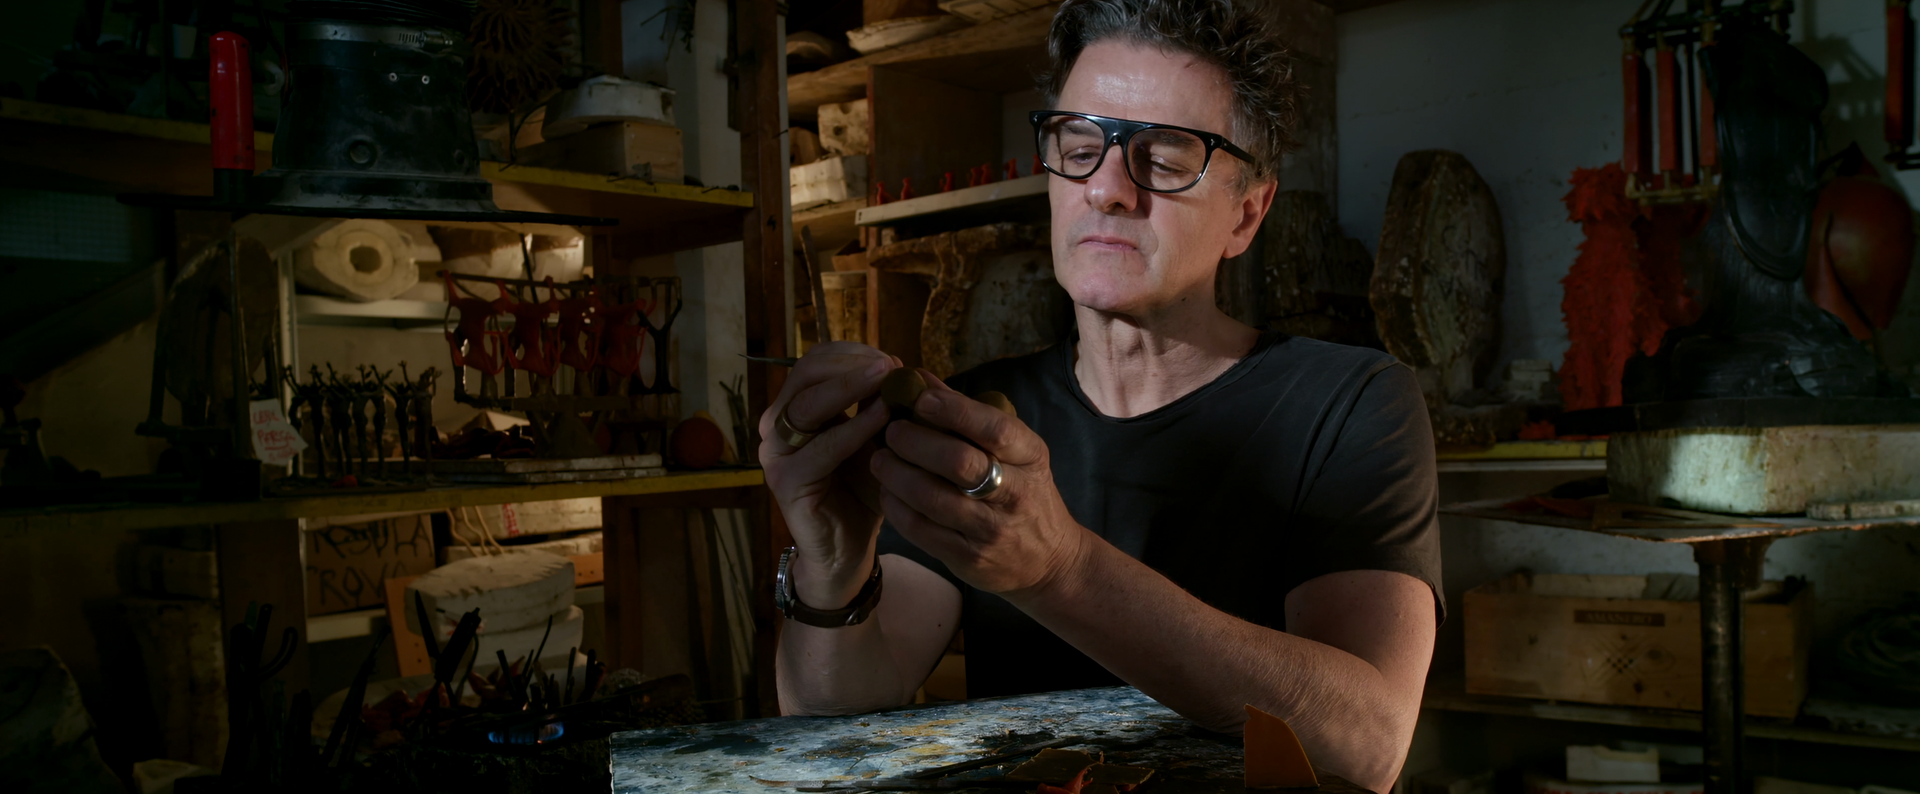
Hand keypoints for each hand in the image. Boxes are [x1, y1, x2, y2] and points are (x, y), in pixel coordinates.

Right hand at [758, 342, 897, 607]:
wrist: (848, 548)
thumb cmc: (862, 490)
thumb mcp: (876, 440)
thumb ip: (882, 406)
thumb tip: (903, 369)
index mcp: (795, 409)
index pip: (815, 362)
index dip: (852, 353)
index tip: (891, 358)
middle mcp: (778, 425)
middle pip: (805, 374)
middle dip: (851, 365)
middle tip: (890, 366)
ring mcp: (777, 453)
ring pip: (806, 405)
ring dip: (850, 387)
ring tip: (887, 380)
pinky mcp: (786, 482)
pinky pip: (820, 448)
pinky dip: (853, 428)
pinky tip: (882, 419)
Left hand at [869, 372, 1089, 596]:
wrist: (1049, 560)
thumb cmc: (1024, 491)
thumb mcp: (1015, 452)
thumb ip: (968, 415)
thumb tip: (920, 378)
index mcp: (1031, 457)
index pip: (996, 430)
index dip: (956, 411)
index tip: (921, 399)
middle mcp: (1015, 494)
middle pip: (959, 463)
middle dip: (915, 442)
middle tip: (891, 430)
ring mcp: (991, 530)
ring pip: (932, 498)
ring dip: (896, 473)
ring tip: (879, 459)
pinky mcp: (968, 558)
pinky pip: (921, 530)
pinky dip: (896, 506)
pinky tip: (887, 491)